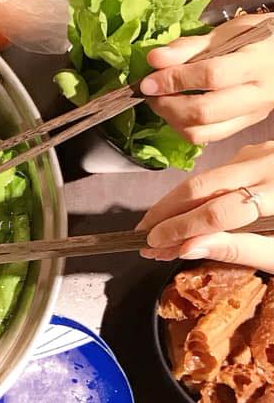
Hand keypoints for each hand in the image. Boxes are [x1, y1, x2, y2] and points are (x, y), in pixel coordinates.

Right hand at [137, 141, 273, 268]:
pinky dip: (198, 193)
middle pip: (202, 186)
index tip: (153, 244)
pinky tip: (184, 212)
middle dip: (166, 212)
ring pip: (207, 176)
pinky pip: (221, 171)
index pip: (217, 212)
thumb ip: (240, 249)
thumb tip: (187, 247)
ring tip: (157, 228)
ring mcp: (265, 154)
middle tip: (142, 234)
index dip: (179, 230)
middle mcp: (270, 166)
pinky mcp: (261, 153)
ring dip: (176, 203)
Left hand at [140, 13, 273, 144]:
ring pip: (202, 132)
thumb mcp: (228, 32)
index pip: (211, 76)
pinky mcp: (244, 125)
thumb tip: (155, 58)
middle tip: (150, 91)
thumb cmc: (259, 38)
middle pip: (204, 112)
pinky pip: (207, 137)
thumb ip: (189, 46)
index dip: (173, 80)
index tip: (148, 80)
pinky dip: (184, 127)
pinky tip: (177, 110)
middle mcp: (258, 94)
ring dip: (171, 120)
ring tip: (162, 100)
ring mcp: (252, 114)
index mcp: (256, 63)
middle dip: (166, 105)